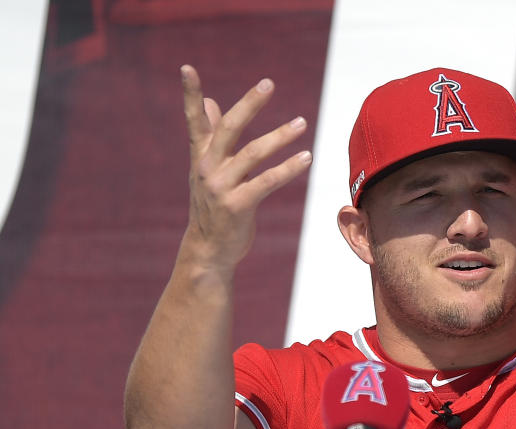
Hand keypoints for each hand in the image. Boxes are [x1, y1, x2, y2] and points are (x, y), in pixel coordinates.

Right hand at [180, 65, 311, 271]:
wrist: (209, 250)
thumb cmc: (213, 206)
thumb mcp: (208, 170)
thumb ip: (210, 135)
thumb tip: (210, 101)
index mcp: (201, 157)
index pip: (194, 120)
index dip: (189, 94)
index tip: (186, 67)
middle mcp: (208, 168)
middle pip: (229, 129)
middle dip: (249, 104)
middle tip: (268, 83)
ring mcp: (221, 187)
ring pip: (254, 153)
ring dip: (280, 136)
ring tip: (302, 123)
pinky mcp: (238, 205)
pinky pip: (267, 181)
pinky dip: (288, 168)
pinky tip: (306, 157)